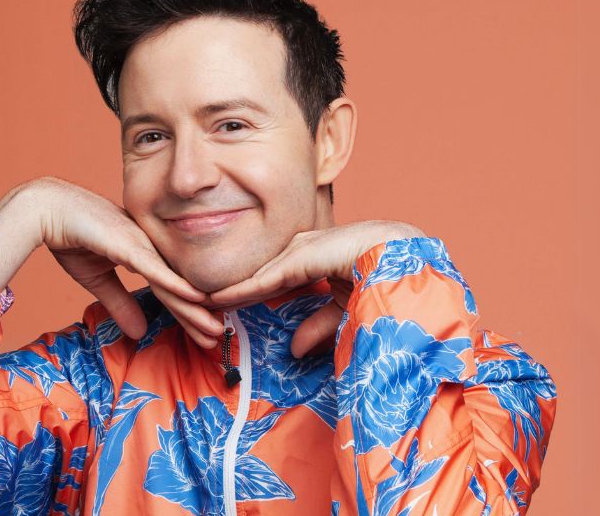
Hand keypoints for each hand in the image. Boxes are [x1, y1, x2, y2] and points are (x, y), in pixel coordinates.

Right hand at [32, 178, 223, 346]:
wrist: (48, 210)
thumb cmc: (71, 238)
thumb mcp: (98, 281)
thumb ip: (120, 303)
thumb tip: (140, 332)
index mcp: (145, 254)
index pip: (171, 289)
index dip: (188, 312)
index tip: (205, 332)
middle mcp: (150, 248)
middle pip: (179, 287)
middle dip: (199, 316)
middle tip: (219, 337)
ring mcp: (142, 245)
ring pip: (173, 282)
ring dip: (195, 309)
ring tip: (215, 329)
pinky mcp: (129, 244)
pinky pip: (156, 268)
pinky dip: (176, 284)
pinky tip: (197, 298)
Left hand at [205, 220, 424, 356]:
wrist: (400, 255)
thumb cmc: (383, 277)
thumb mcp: (345, 309)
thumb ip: (319, 326)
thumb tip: (294, 350)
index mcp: (317, 256)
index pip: (275, 277)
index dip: (251, 292)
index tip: (229, 308)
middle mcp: (304, 248)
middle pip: (259, 273)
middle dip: (232, 290)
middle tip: (204, 306)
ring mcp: (300, 250)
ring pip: (255, 276)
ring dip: (228, 292)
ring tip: (199, 304)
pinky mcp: (298, 257)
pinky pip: (261, 279)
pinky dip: (237, 291)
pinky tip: (216, 300)